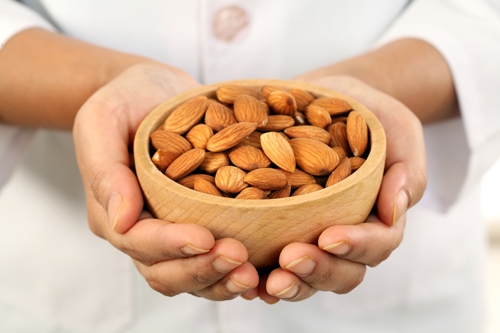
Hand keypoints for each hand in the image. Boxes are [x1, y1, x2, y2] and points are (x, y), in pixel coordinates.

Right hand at [73, 63, 258, 299]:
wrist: (153, 93)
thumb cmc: (124, 101)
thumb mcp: (102, 121)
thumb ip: (105, 169)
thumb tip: (120, 219)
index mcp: (113, 211)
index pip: (138, 241)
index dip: (171, 244)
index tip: (205, 238)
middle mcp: (143, 230)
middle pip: (166, 272)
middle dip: (202, 271)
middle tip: (240, 258)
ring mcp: (173, 231)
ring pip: (193, 276)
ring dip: (223, 280)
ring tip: (254, 273)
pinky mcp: (201, 223)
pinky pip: (215, 258)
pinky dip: (235, 270)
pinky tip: (263, 270)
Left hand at [254, 75, 426, 302]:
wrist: (329, 98)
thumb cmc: (367, 112)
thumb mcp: (396, 128)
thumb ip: (406, 168)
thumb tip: (394, 210)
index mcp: (379, 216)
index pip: (379, 242)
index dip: (357, 245)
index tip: (329, 236)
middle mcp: (348, 234)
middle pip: (343, 272)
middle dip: (318, 270)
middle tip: (290, 259)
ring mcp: (313, 236)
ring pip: (309, 276)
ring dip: (290, 283)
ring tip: (267, 281)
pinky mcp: (282, 230)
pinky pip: (273, 263)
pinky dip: (261, 278)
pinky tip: (246, 282)